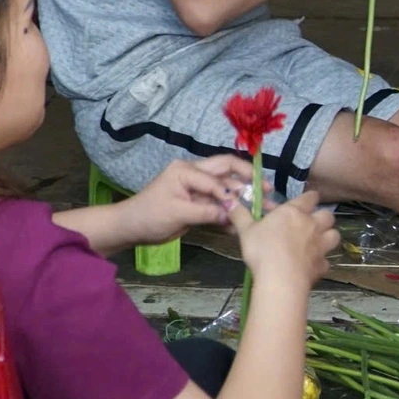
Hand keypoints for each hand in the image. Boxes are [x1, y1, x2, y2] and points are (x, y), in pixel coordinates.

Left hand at [122, 156, 255, 243]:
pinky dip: (231, 215)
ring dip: (244, 198)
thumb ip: (206, 211)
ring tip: (264, 208)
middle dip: (248, 179)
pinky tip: (243, 224)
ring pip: (227, 189)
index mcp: (187, 170)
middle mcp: (195, 174)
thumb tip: (232, 212)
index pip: (216, 176)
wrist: (131, 228)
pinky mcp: (199, 205)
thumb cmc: (149, 216)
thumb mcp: (177, 213)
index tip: (244, 206)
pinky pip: (220, 207)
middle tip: (267, 189)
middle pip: (227, 171)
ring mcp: (198, 189)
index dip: (231, 191)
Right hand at [229, 191, 339, 287]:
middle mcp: (312, 225)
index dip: (310, 197)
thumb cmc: (262, 249)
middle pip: (328, 215)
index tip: (308, 199)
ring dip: (328, 236)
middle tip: (313, 222)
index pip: (310, 197)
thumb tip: (228, 200)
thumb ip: (240, 215)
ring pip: (334, 235)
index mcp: (294, 212)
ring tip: (319, 241)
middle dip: (323, 217)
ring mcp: (320, 246)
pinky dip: (321, 262)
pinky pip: (326, 261)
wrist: (280, 278)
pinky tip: (311, 265)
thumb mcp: (246, 230)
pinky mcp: (322, 265)